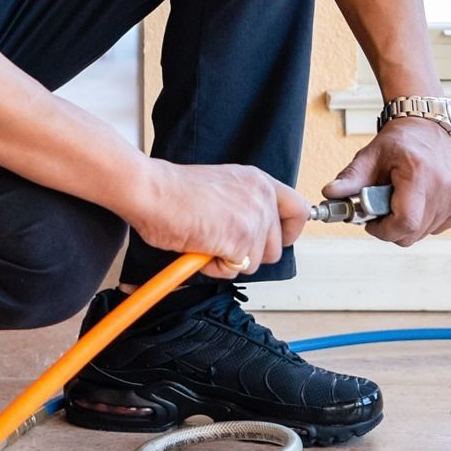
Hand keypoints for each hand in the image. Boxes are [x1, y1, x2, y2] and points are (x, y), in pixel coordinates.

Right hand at [128, 160, 310, 279]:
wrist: (152, 191)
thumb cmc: (174, 190)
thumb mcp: (221, 186)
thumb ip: (243, 204)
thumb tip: (252, 233)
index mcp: (257, 180)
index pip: (298, 209)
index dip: (288, 231)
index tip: (275, 239)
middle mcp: (261, 197)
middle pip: (275, 247)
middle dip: (249, 254)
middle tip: (222, 243)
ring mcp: (253, 219)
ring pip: (254, 262)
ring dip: (229, 260)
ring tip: (205, 241)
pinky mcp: (240, 240)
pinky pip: (233, 270)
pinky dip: (214, 267)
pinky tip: (199, 247)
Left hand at [323, 117, 450, 245]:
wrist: (429, 125)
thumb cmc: (399, 141)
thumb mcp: (370, 156)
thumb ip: (350, 178)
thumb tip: (329, 194)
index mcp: (419, 174)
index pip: (405, 222)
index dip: (384, 230)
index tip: (371, 222)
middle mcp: (445, 187)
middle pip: (413, 232)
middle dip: (391, 227)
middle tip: (381, 207)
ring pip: (425, 233)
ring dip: (407, 222)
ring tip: (400, 198)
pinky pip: (439, 226)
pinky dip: (424, 219)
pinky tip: (418, 198)